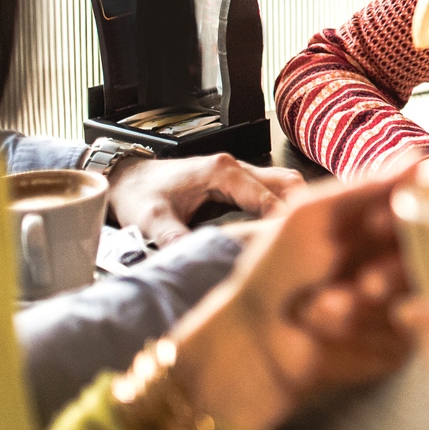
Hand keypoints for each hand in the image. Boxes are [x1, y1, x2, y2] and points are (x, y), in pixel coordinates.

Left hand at [107, 154, 304, 245]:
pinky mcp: (236, 184)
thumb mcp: (151, 220)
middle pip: (288, 183)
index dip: (283, 222)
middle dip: (300, 211)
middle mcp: (235, 167)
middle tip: (303, 244)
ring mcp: (238, 173)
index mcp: (222, 172)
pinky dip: (282, 208)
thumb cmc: (138, 194)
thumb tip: (198, 262)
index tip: (292, 247)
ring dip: (294, 208)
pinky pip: (271, 191)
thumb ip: (175, 239)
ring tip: (296, 241)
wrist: (125, 178)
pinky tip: (280, 233)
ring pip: (283, 184)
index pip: (269, 197)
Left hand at [168, 155, 426, 429]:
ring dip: (367, 305)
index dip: (405, 218)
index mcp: (373, 228)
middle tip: (367, 285)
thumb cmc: (272, 273)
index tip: (377, 225)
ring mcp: (395, 303)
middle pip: (428, 257)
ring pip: (415, 297)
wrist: (248, 339)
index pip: (418, 213)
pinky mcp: (395, 343)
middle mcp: (389, 261)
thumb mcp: (313, 218)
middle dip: (392, 272)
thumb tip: (420, 160)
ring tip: (323, 309)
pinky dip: (365, 332)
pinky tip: (325, 332)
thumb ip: (367, 190)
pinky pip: (406, 334)